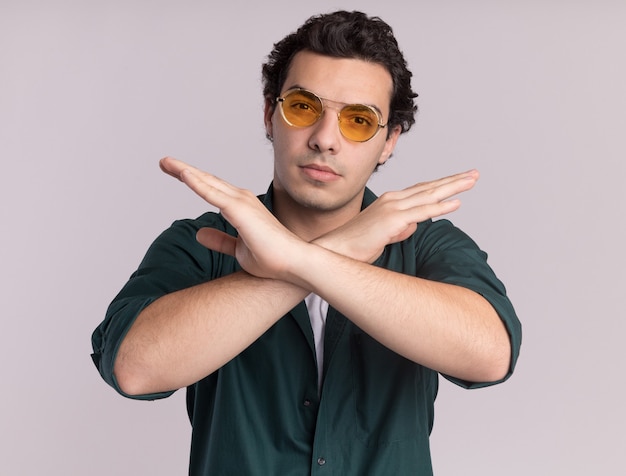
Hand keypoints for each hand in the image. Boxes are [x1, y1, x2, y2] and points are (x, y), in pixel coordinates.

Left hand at [160, 157, 304, 279]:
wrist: (292, 264)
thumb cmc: (271, 258)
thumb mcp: (238, 249)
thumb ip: (220, 240)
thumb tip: (199, 234)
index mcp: (241, 208)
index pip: (212, 189)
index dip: (193, 180)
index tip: (175, 173)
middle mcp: (241, 200)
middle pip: (207, 180)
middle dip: (184, 170)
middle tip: (164, 162)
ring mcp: (241, 202)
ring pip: (207, 183)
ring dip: (185, 171)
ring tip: (166, 163)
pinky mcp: (240, 210)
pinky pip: (212, 194)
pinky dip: (197, 183)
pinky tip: (182, 175)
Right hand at [314, 170, 478, 262]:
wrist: (336, 250)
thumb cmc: (357, 246)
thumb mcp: (384, 235)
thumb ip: (399, 228)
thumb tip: (413, 226)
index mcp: (391, 202)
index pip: (422, 190)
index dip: (442, 185)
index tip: (459, 181)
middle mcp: (393, 200)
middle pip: (429, 187)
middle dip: (454, 181)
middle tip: (474, 174)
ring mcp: (393, 209)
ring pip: (429, 195)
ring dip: (453, 187)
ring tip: (471, 181)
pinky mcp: (392, 220)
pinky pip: (421, 212)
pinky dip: (440, 207)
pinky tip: (456, 203)